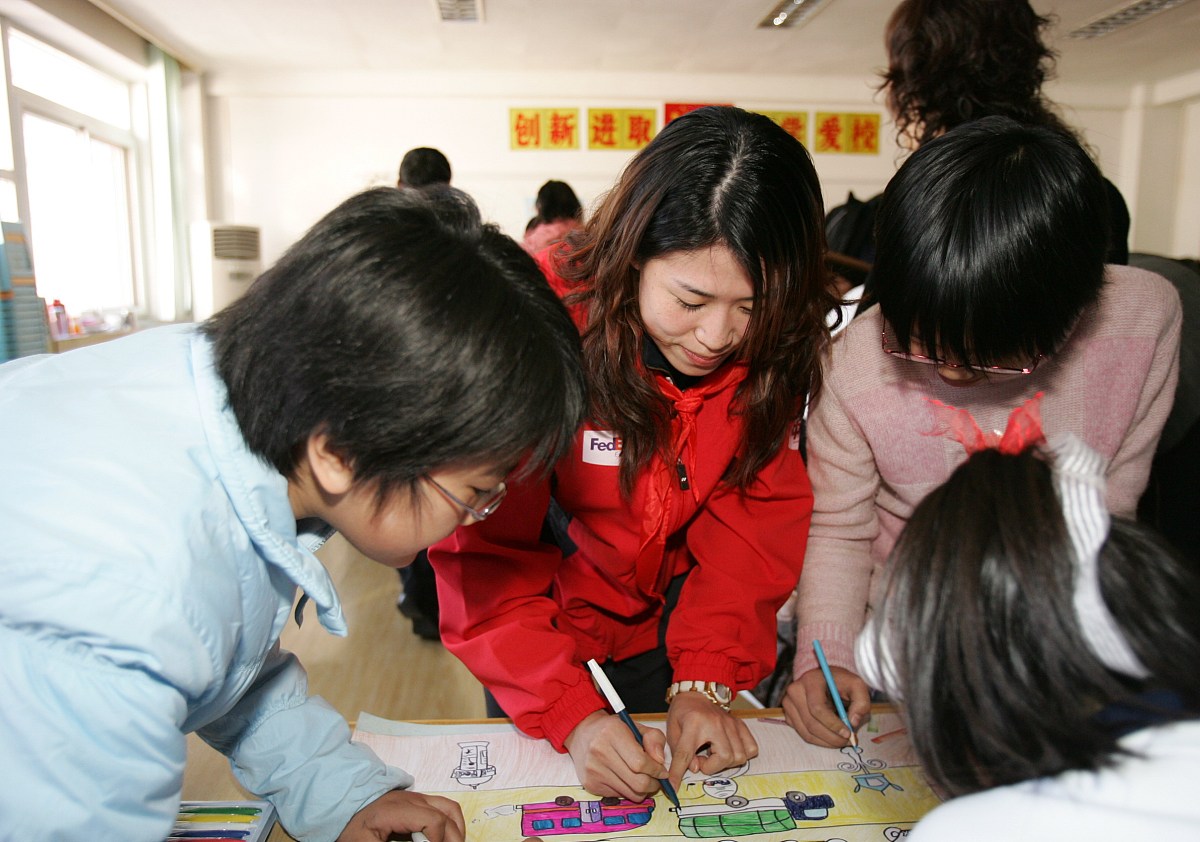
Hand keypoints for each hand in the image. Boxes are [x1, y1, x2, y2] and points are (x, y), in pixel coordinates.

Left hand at [336, 789, 464, 841]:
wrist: (339, 810)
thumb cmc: (350, 831)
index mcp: (393, 809)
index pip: (432, 820)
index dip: (438, 841)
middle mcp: (409, 798)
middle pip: (446, 814)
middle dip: (452, 838)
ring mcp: (414, 797)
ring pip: (449, 808)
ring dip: (456, 829)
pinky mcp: (416, 801)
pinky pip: (442, 807)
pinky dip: (450, 823)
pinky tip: (445, 838)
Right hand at [564, 711, 667, 800]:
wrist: (583, 734)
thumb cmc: (613, 730)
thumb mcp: (636, 726)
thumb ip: (654, 739)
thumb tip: (660, 761)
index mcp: (613, 733)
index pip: (641, 762)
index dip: (656, 770)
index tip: (662, 771)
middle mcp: (599, 752)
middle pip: (637, 783)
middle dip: (653, 784)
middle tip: (657, 780)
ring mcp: (593, 770)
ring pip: (630, 793)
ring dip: (643, 790)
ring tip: (643, 779)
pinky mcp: (590, 784)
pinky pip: (619, 796)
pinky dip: (628, 790)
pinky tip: (625, 778)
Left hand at [665, 693, 756, 788]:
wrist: (698, 692)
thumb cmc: (683, 712)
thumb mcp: (672, 729)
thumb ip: (678, 752)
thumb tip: (695, 769)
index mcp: (694, 723)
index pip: (685, 754)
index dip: (678, 774)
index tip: (673, 788)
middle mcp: (716, 723)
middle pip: (724, 757)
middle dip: (712, 767)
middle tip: (700, 759)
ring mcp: (731, 724)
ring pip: (739, 756)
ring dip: (725, 762)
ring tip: (713, 754)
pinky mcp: (740, 725)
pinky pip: (751, 748)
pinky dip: (741, 754)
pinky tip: (727, 750)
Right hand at [782, 667, 870, 747]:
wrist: (826, 679)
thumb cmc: (841, 682)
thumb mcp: (858, 686)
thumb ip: (861, 703)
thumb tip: (853, 723)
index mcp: (811, 681)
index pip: (817, 708)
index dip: (833, 725)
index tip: (848, 733)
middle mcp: (795, 691)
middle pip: (811, 724)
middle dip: (832, 737)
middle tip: (848, 742)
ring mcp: (788, 704)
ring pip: (806, 733)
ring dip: (826, 742)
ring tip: (841, 740)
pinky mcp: (789, 715)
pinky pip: (803, 734)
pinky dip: (819, 740)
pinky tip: (830, 736)